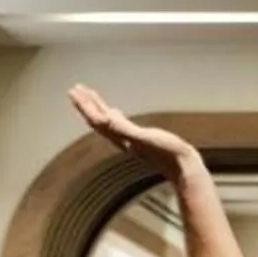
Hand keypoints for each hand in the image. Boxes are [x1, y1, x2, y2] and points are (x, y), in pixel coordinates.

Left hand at [67, 82, 197, 174]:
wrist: (183, 167)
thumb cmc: (167, 153)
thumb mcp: (145, 138)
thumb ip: (125, 129)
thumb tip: (106, 117)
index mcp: (121, 136)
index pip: (97, 119)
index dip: (85, 105)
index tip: (74, 90)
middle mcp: (122, 138)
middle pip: (98, 120)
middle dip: (86, 104)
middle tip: (75, 89)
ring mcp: (130, 139)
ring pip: (107, 121)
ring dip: (97, 108)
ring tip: (89, 95)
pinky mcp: (140, 139)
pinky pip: (120, 124)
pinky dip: (113, 115)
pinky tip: (114, 112)